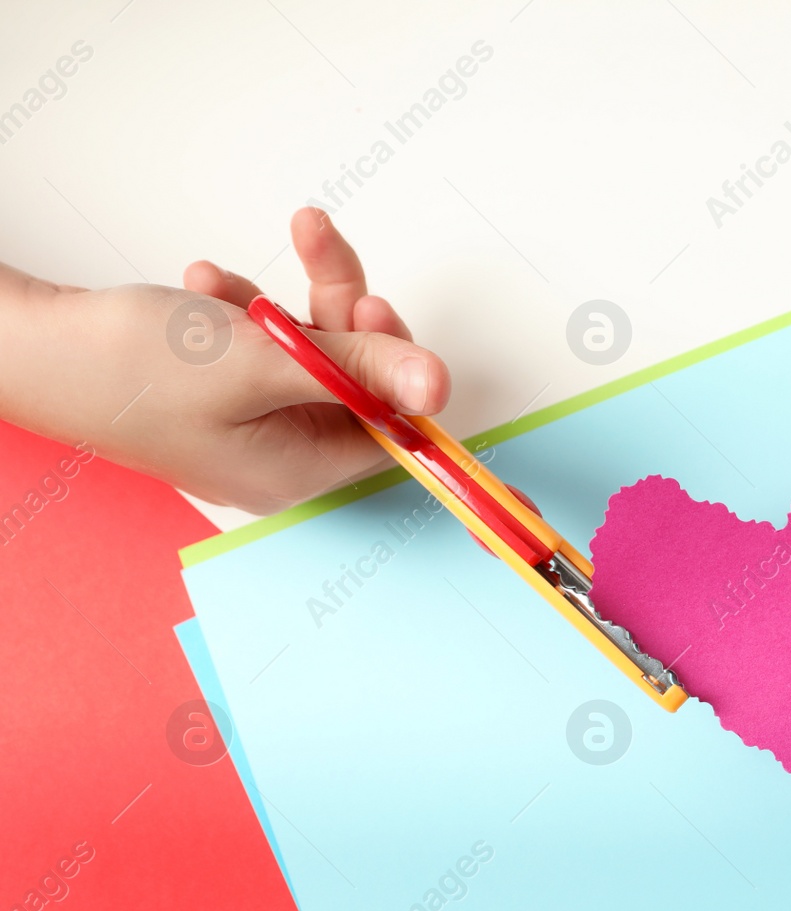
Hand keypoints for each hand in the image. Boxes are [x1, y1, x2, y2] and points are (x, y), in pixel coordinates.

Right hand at [0, 207, 447, 512]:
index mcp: (299, 470)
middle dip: (337, 310)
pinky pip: (263, 346)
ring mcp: (249, 423)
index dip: (393, 365)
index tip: (374, 307)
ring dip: (284, 300)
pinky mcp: (220, 391)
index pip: (390, 427)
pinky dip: (242, 310)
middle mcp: (281, 455)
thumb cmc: (128, 366)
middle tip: (320, 251)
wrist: (27, 345)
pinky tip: (205, 283)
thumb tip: (439, 385)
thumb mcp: (263, 361)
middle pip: (354, 379)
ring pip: (309, 352)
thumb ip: (359, 368)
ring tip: (226, 275)